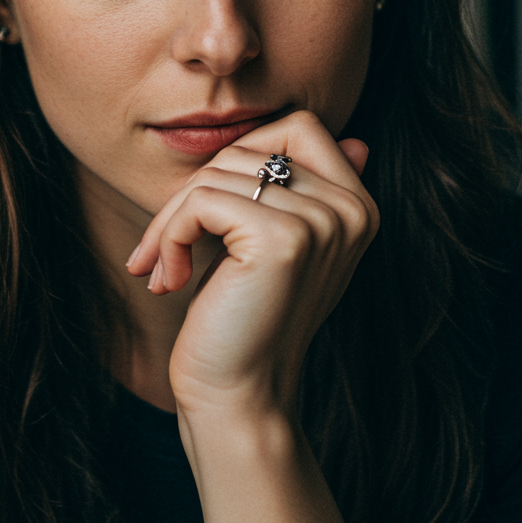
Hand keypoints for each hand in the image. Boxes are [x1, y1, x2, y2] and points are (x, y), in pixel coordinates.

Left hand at [125, 109, 377, 419]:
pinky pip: (200, 201)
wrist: (238, 396)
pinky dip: (168, 235)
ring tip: (164, 267)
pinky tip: (166, 279)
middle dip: (198, 186)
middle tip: (170, 239)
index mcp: (357, 206)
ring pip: (216, 172)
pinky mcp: (283, 240)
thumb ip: (305, 192)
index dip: (241, 155)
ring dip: (171, 218)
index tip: (210, 210)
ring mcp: (322, 222)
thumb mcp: (277, 244)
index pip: (297, 126)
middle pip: (250, 144)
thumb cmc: (244, 316)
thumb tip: (355, 140)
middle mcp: (350, 209)